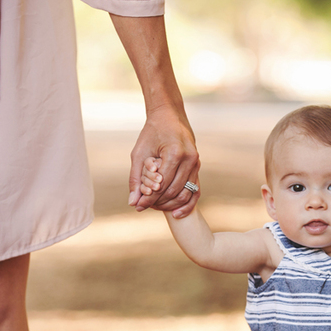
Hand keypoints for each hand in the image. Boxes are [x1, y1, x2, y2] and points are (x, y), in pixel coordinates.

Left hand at [128, 104, 199, 218]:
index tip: (139, 206)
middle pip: (173, 191)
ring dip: (170, 204)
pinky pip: (195, 190)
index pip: (161, 184)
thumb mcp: (139, 153)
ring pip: (185, 193)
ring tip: (157, 208)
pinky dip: (186, 204)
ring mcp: (196, 163)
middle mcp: (189, 159)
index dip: (149, 198)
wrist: (170, 116)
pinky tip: (176, 213)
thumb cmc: (152, 132)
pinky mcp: (198, 166)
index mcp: (174, 153)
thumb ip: (135, 178)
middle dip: (158, 202)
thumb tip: (133, 202)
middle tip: (146, 207)